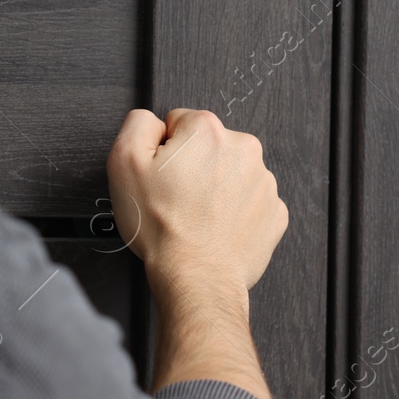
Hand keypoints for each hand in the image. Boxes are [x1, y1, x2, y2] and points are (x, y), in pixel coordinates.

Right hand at [106, 108, 287, 303]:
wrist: (196, 278)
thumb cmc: (163, 228)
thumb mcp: (123, 163)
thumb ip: (138, 124)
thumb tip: (153, 121)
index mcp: (207, 132)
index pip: (179, 122)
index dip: (163, 150)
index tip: (162, 175)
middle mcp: (243, 149)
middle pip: (208, 147)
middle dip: (192, 167)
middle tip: (176, 198)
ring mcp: (264, 182)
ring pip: (230, 174)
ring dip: (214, 188)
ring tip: (195, 216)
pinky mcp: (274, 211)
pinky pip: (249, 201)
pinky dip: (233, 211)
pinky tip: (215, 227)